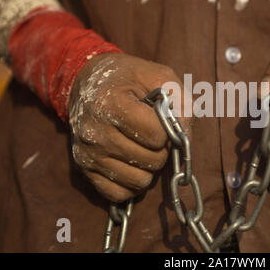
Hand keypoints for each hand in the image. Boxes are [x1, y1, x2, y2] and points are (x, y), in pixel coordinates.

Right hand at [69, 53, 190, 201]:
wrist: (85, 81)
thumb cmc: (127, 78)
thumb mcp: (158, 76)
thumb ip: (181, 101)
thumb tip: (186, 136)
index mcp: (110, 104)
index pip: (157, 136)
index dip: (167, 129)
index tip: (158, 119)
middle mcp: (94, 132)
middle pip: (152, 160)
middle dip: (161, 149)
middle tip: (151, 133)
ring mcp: (87, 154)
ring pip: (139, 181)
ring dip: (148, 167)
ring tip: (140, 145)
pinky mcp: (84, 171)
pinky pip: (120, 194)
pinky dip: (132, 182)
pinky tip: (131, 161)